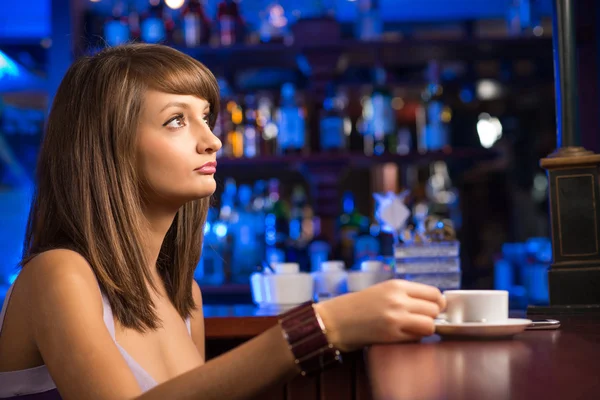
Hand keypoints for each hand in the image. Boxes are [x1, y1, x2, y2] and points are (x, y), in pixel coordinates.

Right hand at [314, 280, 445, 351]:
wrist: (336, 321)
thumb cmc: (358, 306)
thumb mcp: (383, 290)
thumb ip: (406, 294)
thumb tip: (433, 304)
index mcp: (397, 285)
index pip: (434, 293)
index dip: (438, 303)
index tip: (434, 308)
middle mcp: (398, 299)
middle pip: (435, 309)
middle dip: (432, 316)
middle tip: (421, 319)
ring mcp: (396, 318)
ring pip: (430, 325)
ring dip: (426, 328)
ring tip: (414, 328)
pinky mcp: (392, 335)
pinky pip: (417, 338)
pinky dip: (415, 338)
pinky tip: (403, 335)